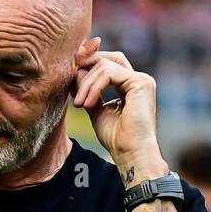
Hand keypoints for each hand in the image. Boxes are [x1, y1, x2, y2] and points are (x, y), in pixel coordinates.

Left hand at [71, 37, 166, 183]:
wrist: (130, 153)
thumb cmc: (116, 138)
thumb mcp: (95, 110)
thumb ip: (88, 90)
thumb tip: (76, 70)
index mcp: (130, 85)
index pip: (108, 63)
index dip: (88, 64)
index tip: (70, 74)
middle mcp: (138, 79)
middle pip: (108, 58)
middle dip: (86, 64)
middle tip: (68, 77)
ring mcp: (141, 79)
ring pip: (104, 65)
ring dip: (85, 83)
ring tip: (79, 104)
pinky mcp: (140, 83)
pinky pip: (109, 73)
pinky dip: (93, 87)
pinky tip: (86, 104)